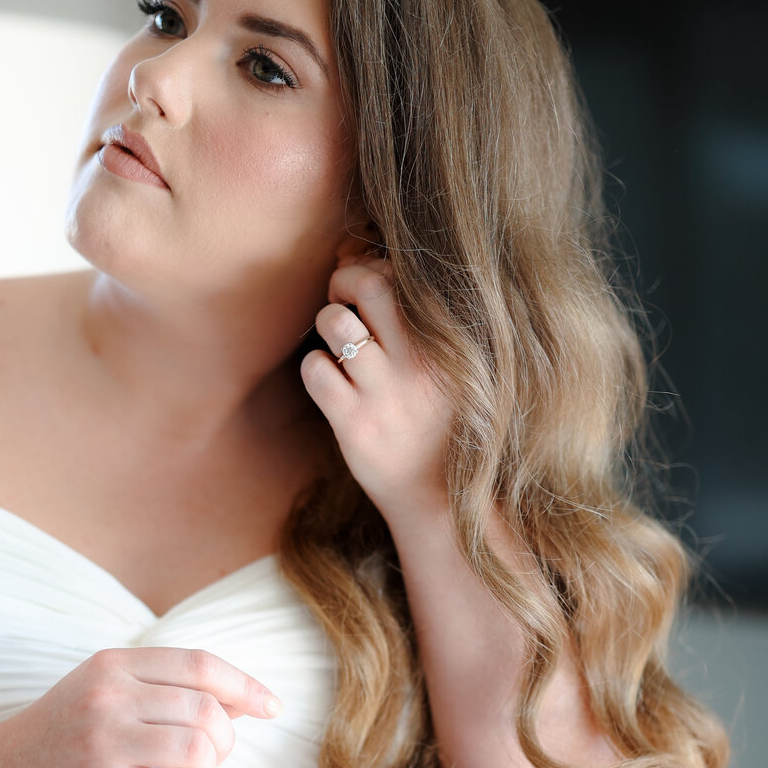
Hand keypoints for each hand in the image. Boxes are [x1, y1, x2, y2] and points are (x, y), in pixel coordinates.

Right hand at [0, 646, 281, 767]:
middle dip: (226, 740)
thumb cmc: (53, 740)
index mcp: (113, 665)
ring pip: (200, 749)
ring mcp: (103, 741)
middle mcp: (109, 695)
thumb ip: (160, 690)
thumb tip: (240, 701)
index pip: (201, 664)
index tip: (272, 707)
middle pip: (208, 709)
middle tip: (208, 760)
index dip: (246, 686)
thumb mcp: (99, 694)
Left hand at [300, 245, 452, 526]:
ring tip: (337, 344)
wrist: (442, 499)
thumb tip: (379, 268)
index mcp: (447, 343)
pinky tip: (330, 382)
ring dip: (327, 322)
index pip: (404, 275)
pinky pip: (315, 369)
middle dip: (344, 281)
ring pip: (334, 322)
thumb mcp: (453, 371)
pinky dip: (314, 367)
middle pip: (368, 284)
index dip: (374, 268)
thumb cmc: (440, 425)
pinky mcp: (354, 423)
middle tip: (343, 301)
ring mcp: (384, 392)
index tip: (370, 287)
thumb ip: (425, 327)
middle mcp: (418, 362)